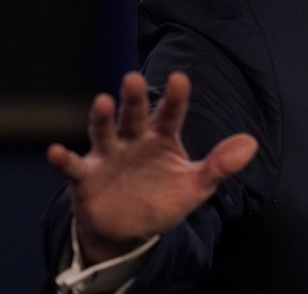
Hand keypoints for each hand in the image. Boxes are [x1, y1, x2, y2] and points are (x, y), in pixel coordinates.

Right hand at [47, 71, 257, 264]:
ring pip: (104, 132)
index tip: (180, 79)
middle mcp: (133, 140)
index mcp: (162, 138)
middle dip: (134, 98)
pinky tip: (55, 150)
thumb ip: (220, 164)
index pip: (171, 114)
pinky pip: (73, 166)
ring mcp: (108, 156)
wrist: (129, 231)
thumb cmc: (163, 199)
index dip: (175, 98)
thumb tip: (252, 143)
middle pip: (134, 115)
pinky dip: (64, 158)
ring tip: (102, 102)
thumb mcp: (196, 186)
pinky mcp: (86, 177)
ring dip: (102, 118)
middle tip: (133, 77)